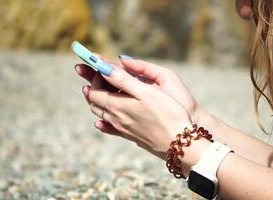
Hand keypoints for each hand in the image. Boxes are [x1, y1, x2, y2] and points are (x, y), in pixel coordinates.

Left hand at [78, 63, 192, 158]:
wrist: (178, 143)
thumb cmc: (166, 114)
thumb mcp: (145, 91)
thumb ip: (122, 79)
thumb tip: (103, 67)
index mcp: (116, 106)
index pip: (94, 91)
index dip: (95, 77)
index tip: (103, 67)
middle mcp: (115, 119)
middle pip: (95, 103)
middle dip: (95, 88)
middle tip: (101, 76)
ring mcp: (122, 129)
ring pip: (102, 114)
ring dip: (100, 101)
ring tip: (104, 92)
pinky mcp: (131, 136)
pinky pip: (110, 128)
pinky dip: (104, 121)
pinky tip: (102, 122)